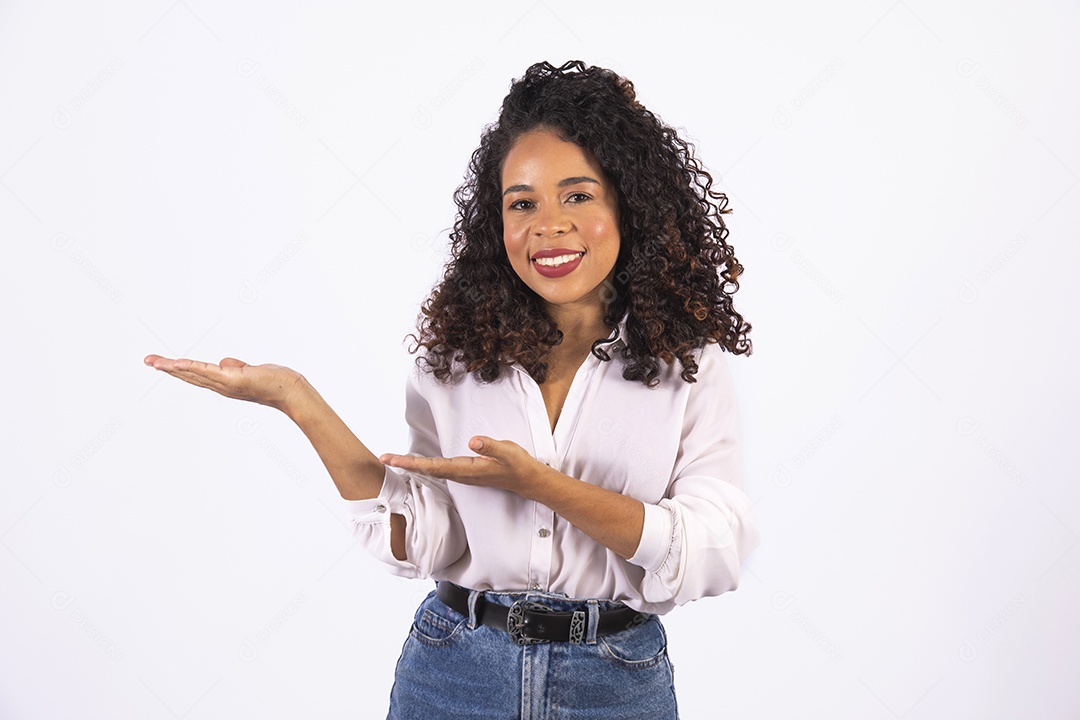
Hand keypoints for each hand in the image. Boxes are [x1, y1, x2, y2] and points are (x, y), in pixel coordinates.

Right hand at [143, 354, 306, 412]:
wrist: (290, 391)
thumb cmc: (274, 382)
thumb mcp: (251, 372)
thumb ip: (237, 367)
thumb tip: (225, 362)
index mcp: (223, 383)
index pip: (197, 375)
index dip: (179, 370)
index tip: (161, 363)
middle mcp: (221, 386)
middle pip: (190, 376)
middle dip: (168, 368)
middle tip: (147, 360)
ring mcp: (226, 384)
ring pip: (195, 374)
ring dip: (174, 368)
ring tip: (155, 361)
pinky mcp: (233, 380)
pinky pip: (208, 372)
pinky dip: (192, 367)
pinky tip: (177, 363)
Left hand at [379, 436, 545, 494]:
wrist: (526, 480)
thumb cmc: (517, 465)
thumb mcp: (507, 452)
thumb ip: (490, 446)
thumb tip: (472, 441)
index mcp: (466, 469)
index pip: (432, 466)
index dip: (411, 463)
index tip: (392, 460)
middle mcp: (460, 474)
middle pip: (426, 470)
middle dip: (404, 464)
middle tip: (382, 458)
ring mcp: (461, 474)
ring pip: (431, 470)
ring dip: (411, 465)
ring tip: (393, 459)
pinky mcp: (464, 472)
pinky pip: (438, 470)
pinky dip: (423, 466)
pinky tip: (416, 463)